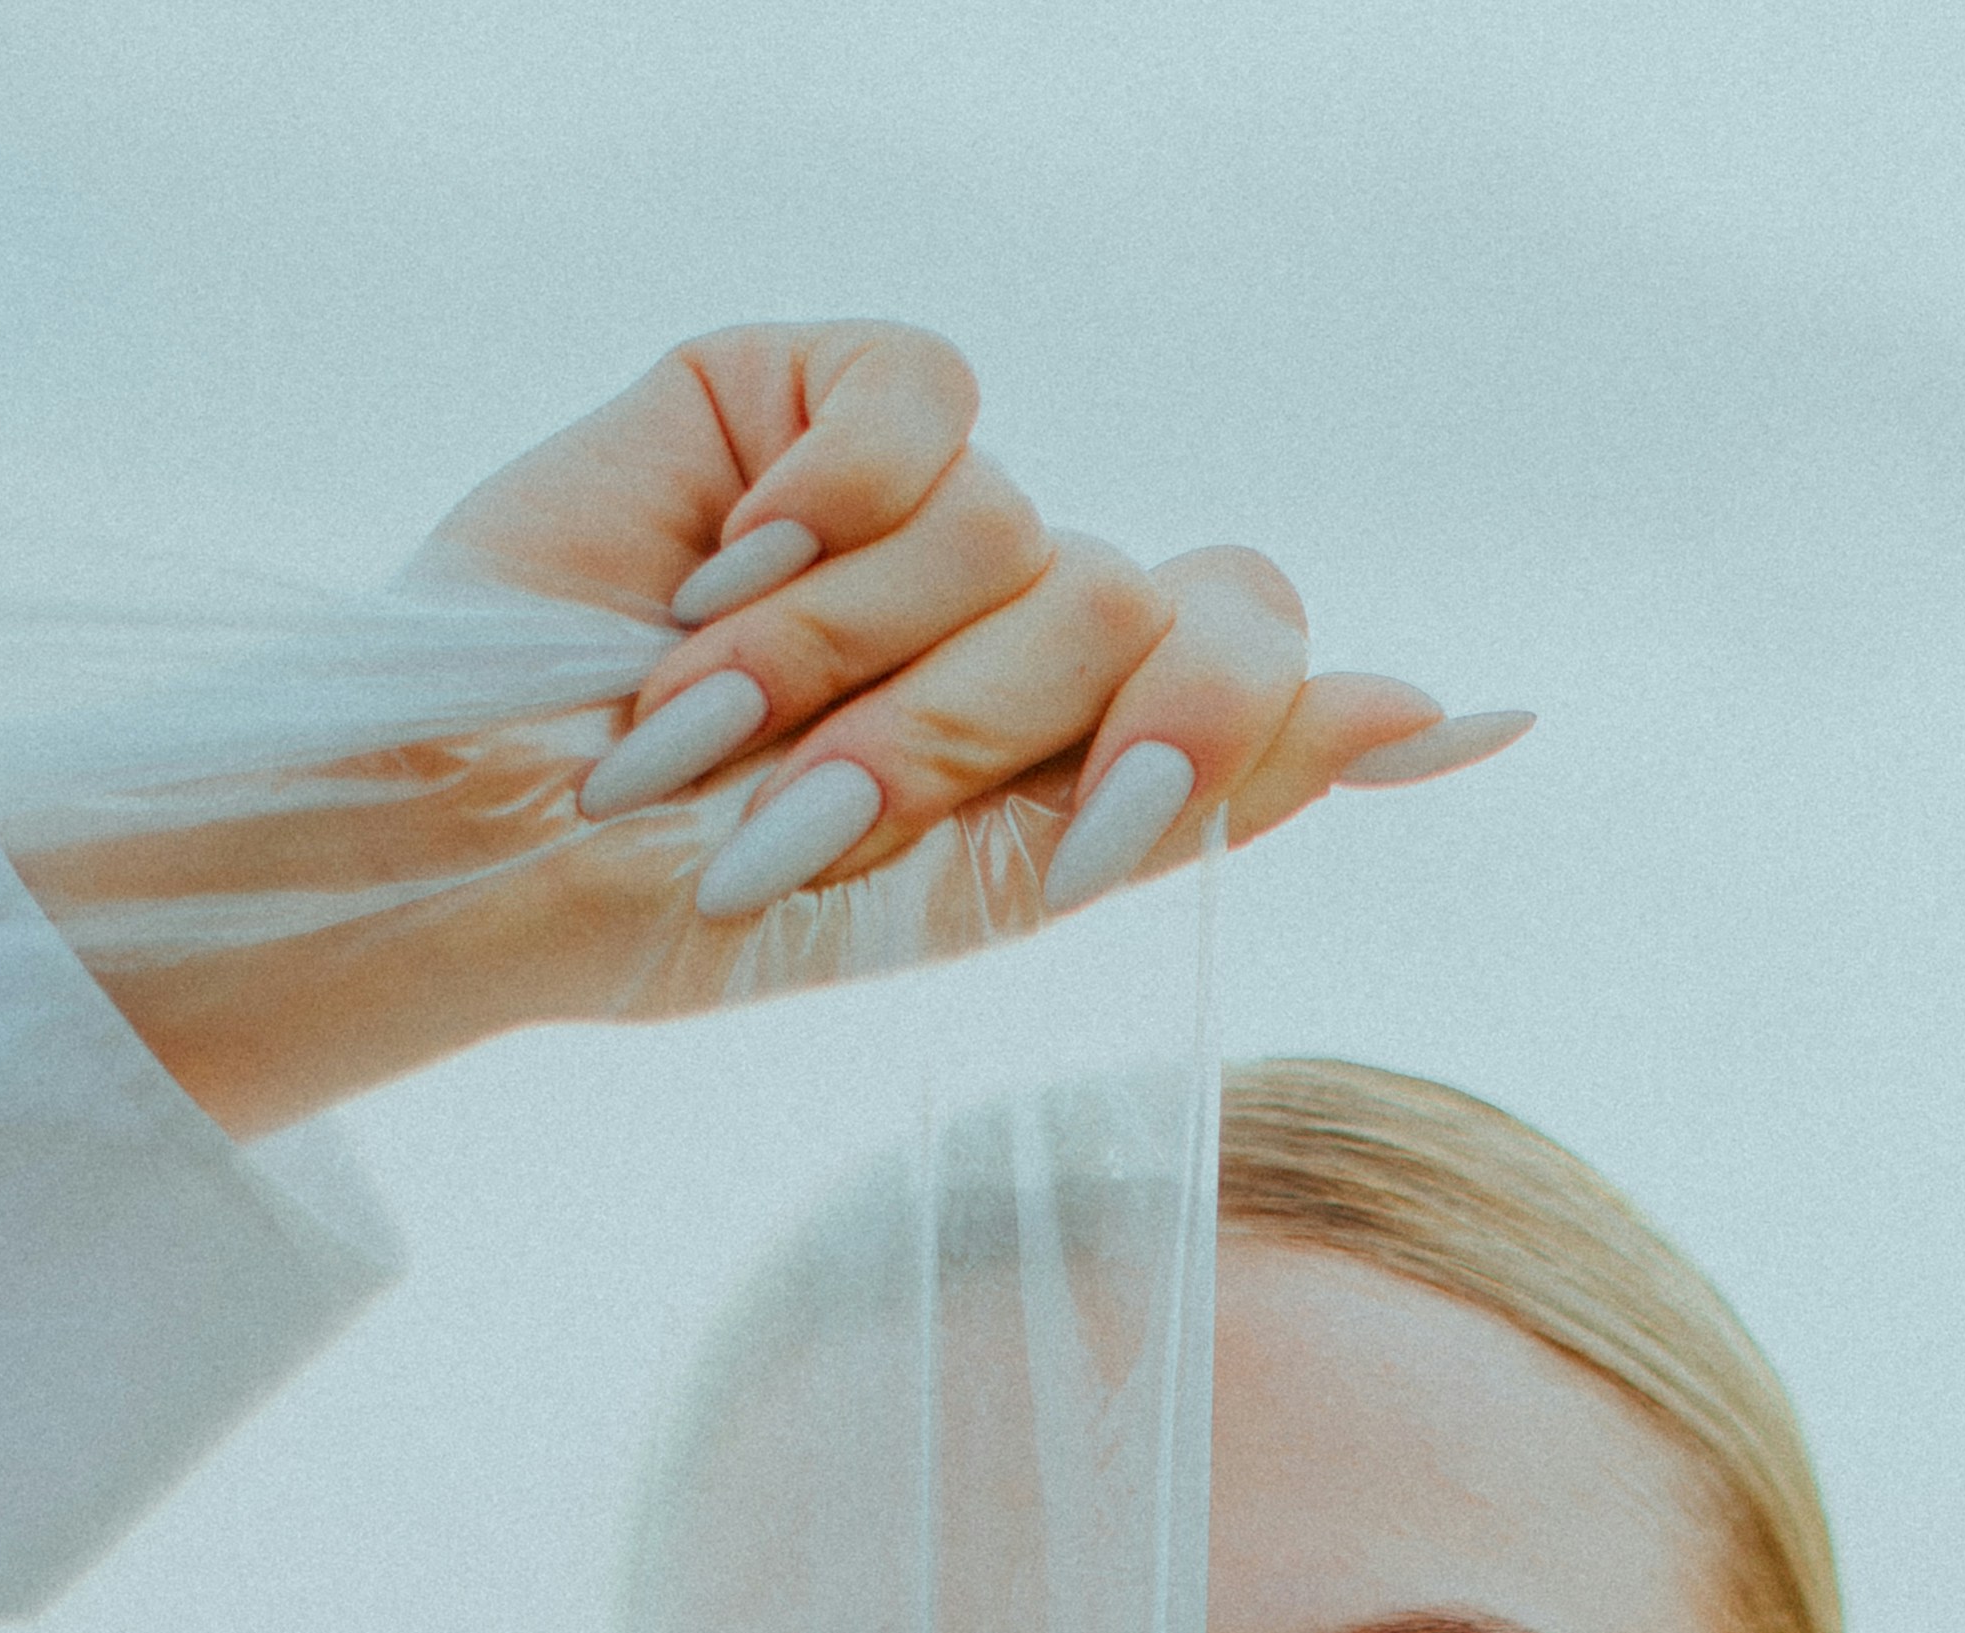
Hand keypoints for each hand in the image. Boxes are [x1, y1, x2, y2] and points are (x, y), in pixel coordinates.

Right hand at [54, 323, 1518, 1135]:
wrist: (492, 852)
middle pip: (1141, 615)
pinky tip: (711, 577)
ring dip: (847, 672)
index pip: (1257, 654)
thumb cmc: (708, 911)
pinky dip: (825, 521)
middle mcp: (1014, 601)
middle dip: (978, 748)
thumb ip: (1197, 794)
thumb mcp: (972, 892)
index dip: (1317, 700)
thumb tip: (1434, 702)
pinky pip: (925, 408)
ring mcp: (916, 491)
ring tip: (689, 739)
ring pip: (1019, 536)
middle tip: (806, 832)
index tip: (1473, 725)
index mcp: (1071, 733)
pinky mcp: (809, 389)